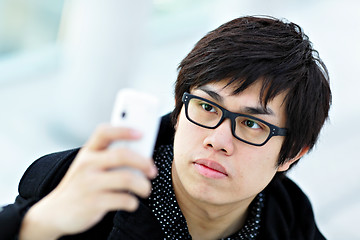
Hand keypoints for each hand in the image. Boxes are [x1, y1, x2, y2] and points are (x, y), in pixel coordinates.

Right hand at [19, 124, 157, 239]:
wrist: (55, 212)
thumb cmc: (81, 185)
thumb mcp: (90, 166)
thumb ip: (110, 158)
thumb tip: (142, 155)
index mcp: (88, 152)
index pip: (105, 132)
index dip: (124, 130)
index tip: (142, 133)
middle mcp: (87, 164)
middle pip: (122, 155)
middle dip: (144, 162)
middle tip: (152, 170)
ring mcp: (89, 184)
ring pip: (127, 179)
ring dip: (143, 185)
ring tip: (146, 189)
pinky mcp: (92, 203)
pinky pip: (123, 199)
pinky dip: (133, 202)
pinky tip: (131, 202)